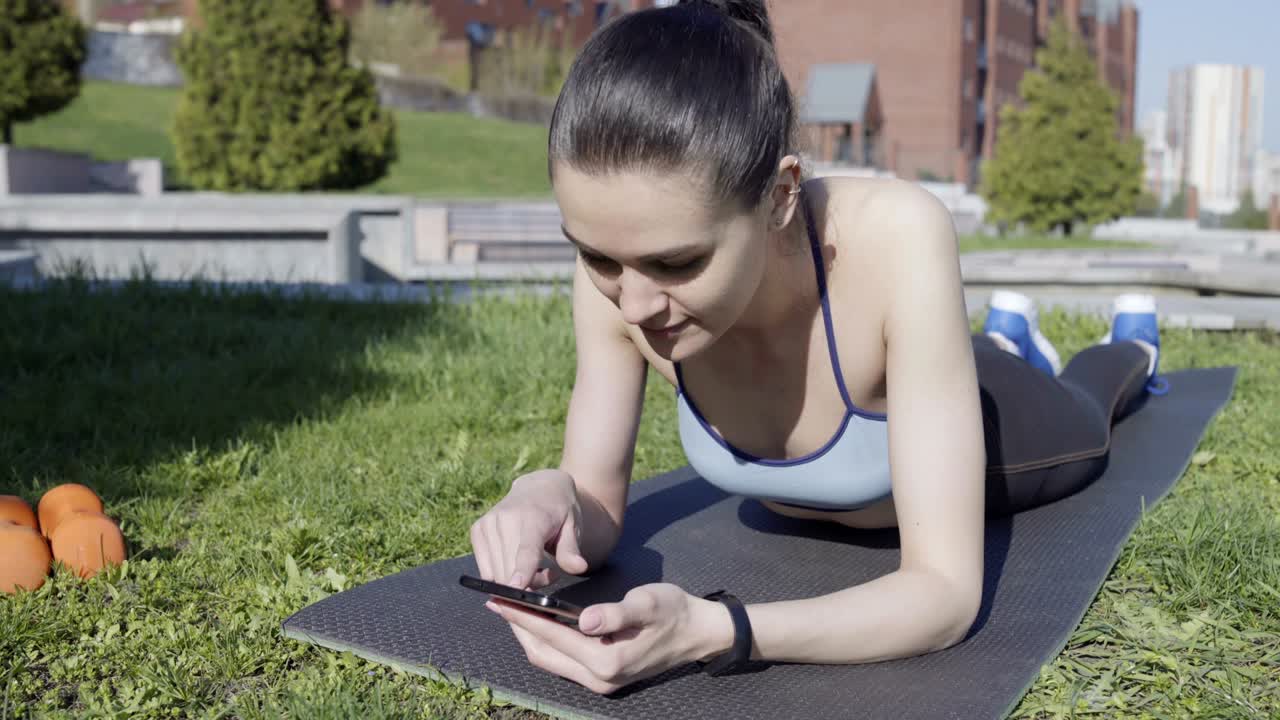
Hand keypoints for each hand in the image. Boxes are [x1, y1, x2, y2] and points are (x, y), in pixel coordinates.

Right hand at [470, 469, 588, 589]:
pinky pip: (486, 571)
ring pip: (496, 575)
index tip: (516, 588)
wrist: (538, 487)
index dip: (522, 571)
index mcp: (534, 518)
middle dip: (529, 586)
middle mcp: (506, 519)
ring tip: (535, 567)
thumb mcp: (572, 527)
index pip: (526, 549)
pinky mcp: (477, 530)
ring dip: (515, 584)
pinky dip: (500, 576)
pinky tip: (517, 564)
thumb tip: (579, 567)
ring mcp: (488, 524)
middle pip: (510, 571)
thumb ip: (571, 550)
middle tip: (548, 574)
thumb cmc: (558, 511)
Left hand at [487, 582, 724, 694]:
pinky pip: (563, 662)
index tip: (500, 600)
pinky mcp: (603, 677)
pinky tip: (540, 624)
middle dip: (519, 629)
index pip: (552, 636)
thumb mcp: (648, 604)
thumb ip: (615, 613)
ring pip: (550, 660)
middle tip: (497, 603)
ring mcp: (600, 681)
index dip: (523, 618)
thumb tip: (583, 620)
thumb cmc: (674, 612)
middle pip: (543, 654)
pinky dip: (547, 643)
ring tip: (512, 611)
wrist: (699, 633)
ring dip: (530, 636)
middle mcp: (599, 677)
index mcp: (606, 660)